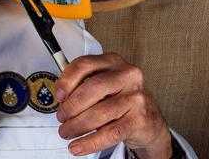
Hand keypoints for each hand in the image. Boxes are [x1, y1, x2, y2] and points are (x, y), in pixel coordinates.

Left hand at [55, 53, 171, 157]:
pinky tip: (77, 146)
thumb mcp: (104, 83)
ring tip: (66, 132)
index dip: (66, 80)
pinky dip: (90, 142)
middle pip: (92, 88)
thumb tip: (61, 97)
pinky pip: (110, 133)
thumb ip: (84, 83)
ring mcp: (135, 98)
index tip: (58, 96)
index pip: (84, 65)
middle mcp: (127, 75)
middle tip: (61, 117)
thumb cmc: (120, 98)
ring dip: (77, 125)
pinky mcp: (139, 120)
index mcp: (113, 61)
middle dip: (71, 106)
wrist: (150, 121)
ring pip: (99, 113)